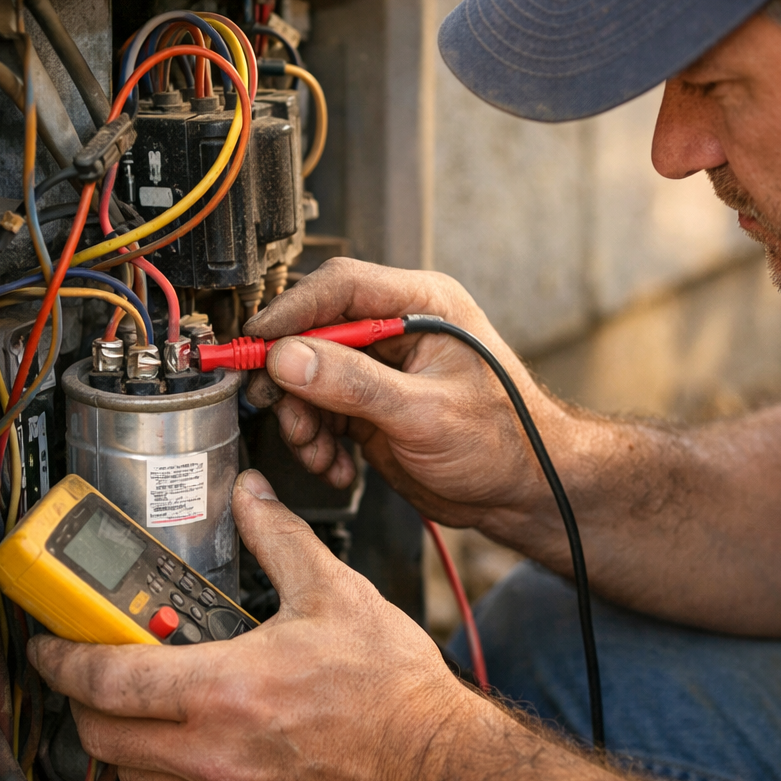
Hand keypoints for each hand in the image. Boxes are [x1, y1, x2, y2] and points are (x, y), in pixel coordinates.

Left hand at [28, 470, 483, 780]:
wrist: (438, 771)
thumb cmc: (395, 695)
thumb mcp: (336, 595)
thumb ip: (280, 539)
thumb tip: (253, 499)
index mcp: (226, 690)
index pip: (107, 677)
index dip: (63, 657)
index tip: (51, 642)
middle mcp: (214, 754)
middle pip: (101, 736)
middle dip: (80, 700)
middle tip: (91, 668)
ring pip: (134, 776)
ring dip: (121, 738)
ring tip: (141, 702)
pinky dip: (168, 769)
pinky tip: (197, 738)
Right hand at [242, 258, 562, 527]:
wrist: (524, 492)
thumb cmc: (506, 442)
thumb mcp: (426, 412)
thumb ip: (355, 384)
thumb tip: (291, 356)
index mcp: (422, 305)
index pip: (341, 287)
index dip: (292, 312)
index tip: (256, 341)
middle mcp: (397, 329)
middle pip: (314, 333)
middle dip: (291, 378)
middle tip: (277, 409)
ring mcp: (381, 370)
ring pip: (309, 379)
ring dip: (302, 420)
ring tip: (317, 452)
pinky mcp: (370, 406)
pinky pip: (320, 413)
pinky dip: (316, 443)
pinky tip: (334, 466)